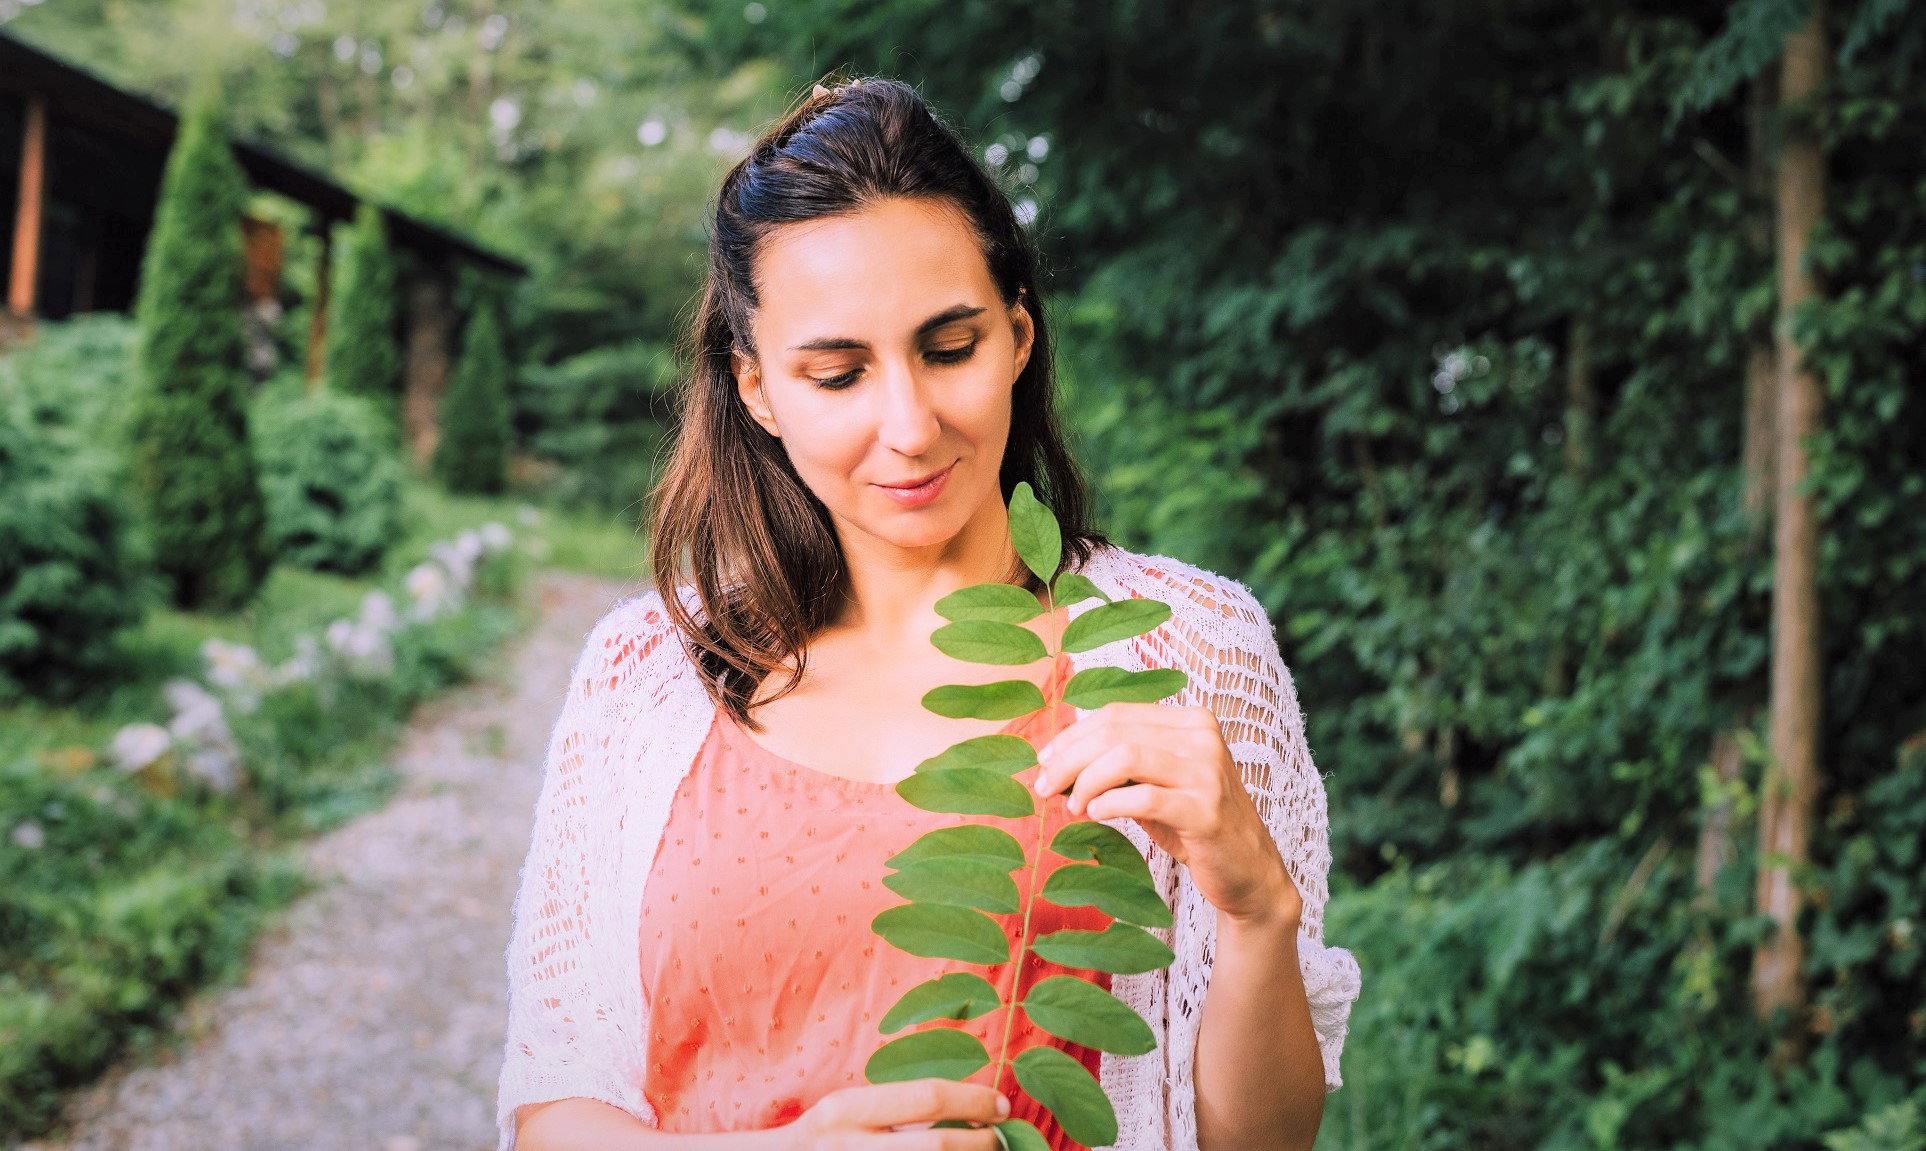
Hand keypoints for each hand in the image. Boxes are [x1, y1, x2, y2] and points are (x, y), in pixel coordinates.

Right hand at [784, 1079, 1010, 1148]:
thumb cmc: (828, 1136)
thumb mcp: (851, 1110)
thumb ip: (900, 1106)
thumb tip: (972, 1105)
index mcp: (847, 1110)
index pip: (927, 1097)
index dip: (974, 1100)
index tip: (1002, 1105)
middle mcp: (849, 1147)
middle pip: (938, 1146)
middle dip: (982, 1142)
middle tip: (1001, 1139)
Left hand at [1033, 702, 1301, 928]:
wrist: (1248, 872)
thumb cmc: (1193, 825)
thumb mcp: (1154, 786)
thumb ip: (1117, 766)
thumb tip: (1055, 762)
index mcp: (1190, 721)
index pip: (1117, 714)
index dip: (1073, 735)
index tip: (1044, 760)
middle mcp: (1203, 737)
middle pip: (1116, 732)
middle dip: (1069, 758)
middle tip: (1044, 786)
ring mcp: (1208, 772)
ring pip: (1127, 756)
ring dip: (1086, 780)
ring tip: (1071, 806)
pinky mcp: (1206, 810)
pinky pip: (1144, 797)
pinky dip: (1110, 803)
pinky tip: (1094, 814)